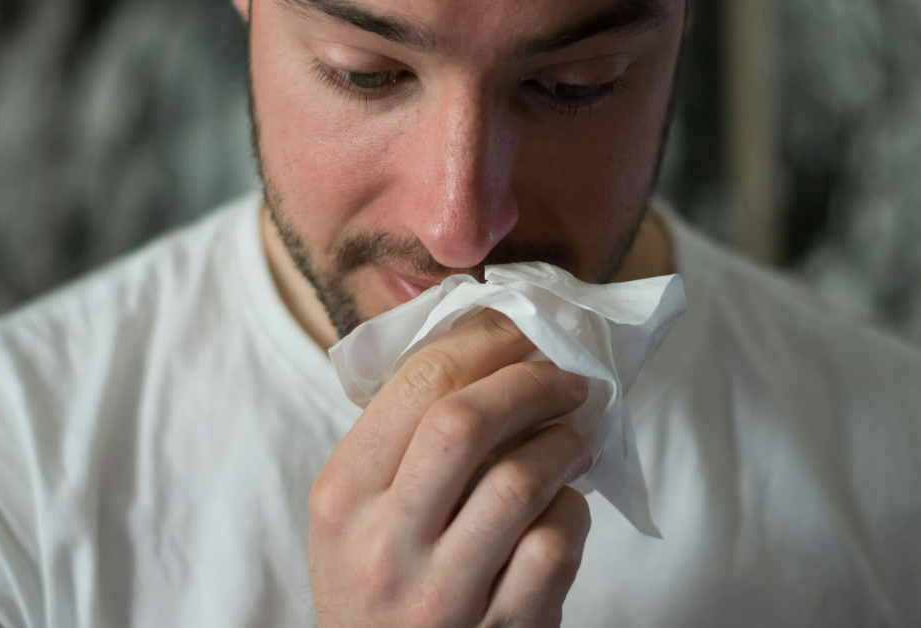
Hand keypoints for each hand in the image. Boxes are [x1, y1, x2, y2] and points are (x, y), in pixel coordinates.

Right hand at [309, 309, 593, 627]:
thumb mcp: (356, 515)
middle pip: (466, 421)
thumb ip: (401, 441)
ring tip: (577, 436)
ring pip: (521, 480)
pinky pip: (556, 545)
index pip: (417, 382)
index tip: (522, 328)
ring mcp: (442, 593)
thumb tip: (489, 347)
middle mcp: (384, 543)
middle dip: (531, 382)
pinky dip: (573, 512)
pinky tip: (564, 506)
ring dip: (565, 443)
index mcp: (343, 495)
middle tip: (567, 378)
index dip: (485, 340)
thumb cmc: (378, 586)